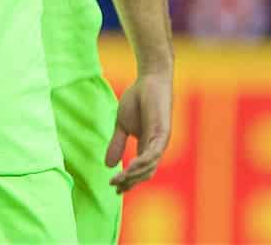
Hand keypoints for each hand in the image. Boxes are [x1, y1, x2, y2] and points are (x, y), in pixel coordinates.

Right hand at [106, 69, 172, 193]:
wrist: (148, 81)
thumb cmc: (137, 101)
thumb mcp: (122, 126)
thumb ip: (117, 144)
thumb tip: (108, 165)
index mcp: (147, 147)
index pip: (139, 170)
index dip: (128, 180)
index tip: (114, 188)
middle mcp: (156, 149)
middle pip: (145, 173)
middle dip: (130, 182)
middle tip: (114, 187)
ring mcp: (160, 142)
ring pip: (149, 166)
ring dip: (133, 175)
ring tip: (118, 179)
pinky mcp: (162, 134)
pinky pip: (153, 154)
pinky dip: (142, 162)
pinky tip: (130, 167)